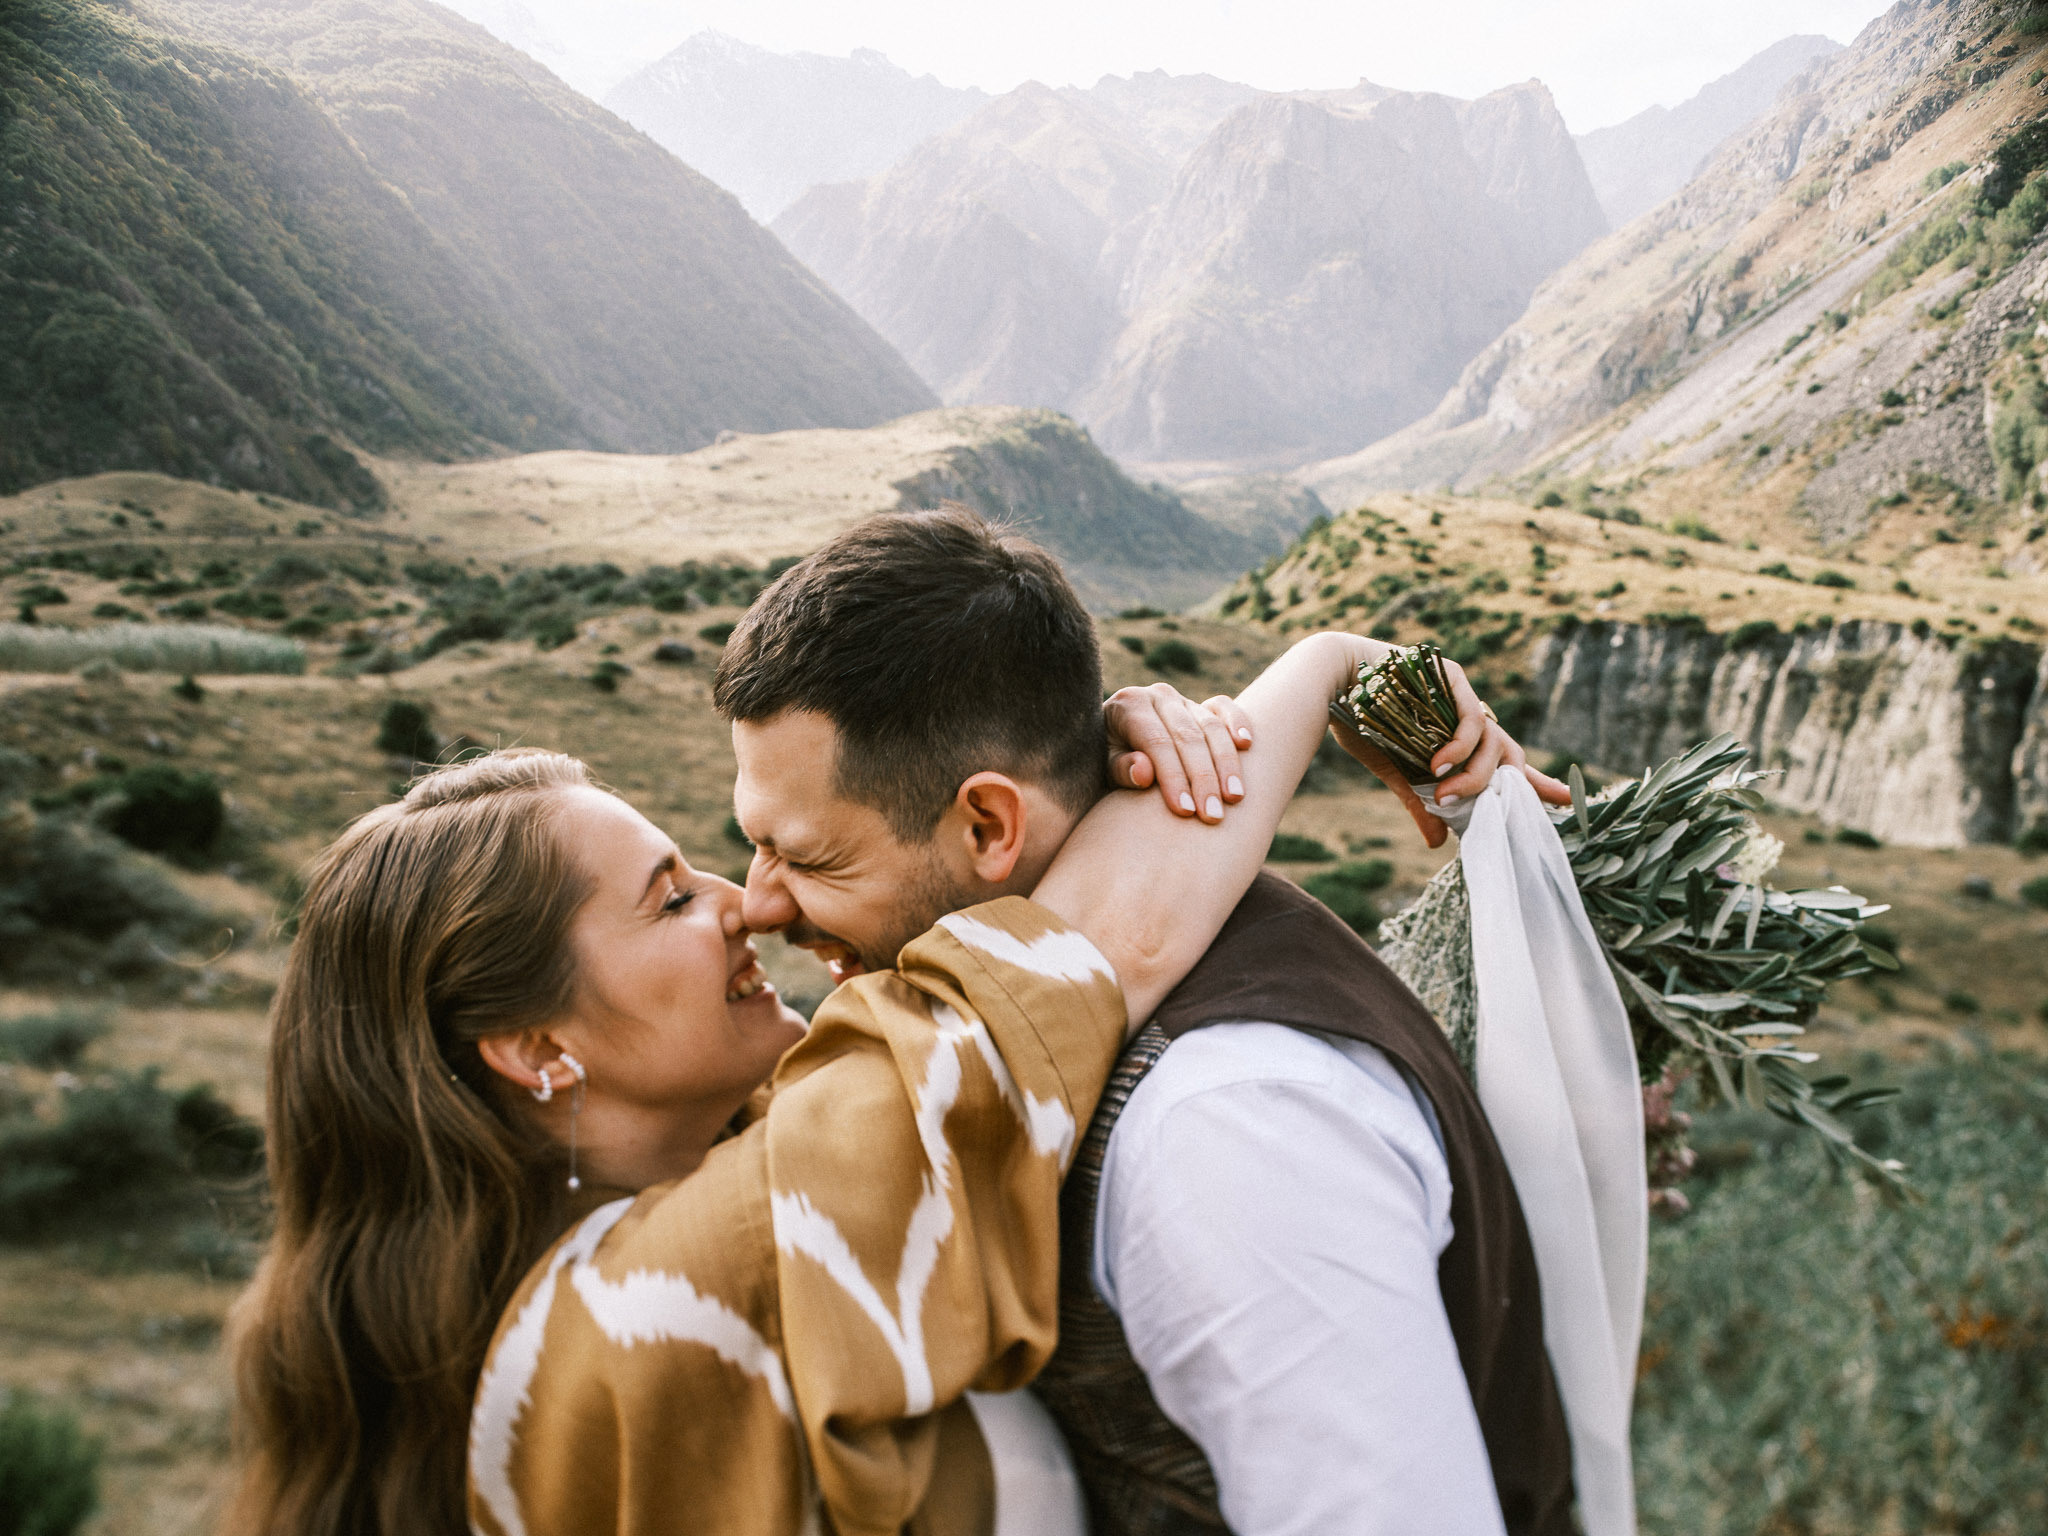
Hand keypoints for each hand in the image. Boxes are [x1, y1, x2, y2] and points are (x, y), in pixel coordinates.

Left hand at [1104, 682, 1254, 822]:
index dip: (1172, 777)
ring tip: (1234, 798)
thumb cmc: (1102, 764)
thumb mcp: (1102, 769)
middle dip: (1202, 778)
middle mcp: (1157, 696)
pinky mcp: (1200, 706)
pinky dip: (1238, 722)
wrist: (1109, 747)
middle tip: (1212, 815)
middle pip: (1187, 736)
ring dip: (1226, 764)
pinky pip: (1224, 708)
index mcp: (1128, 706)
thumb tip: (1144, 773)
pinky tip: (1247, 744)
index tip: (1184, 811)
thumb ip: (1120, 769)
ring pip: (1210, 727)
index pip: (1156, 742)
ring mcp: (1181, 700)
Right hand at [1329, 655, 1568, 849]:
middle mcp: (1467, 715)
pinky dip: (1460, 748)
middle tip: (1496, 814)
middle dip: (1510, 787)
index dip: (1537, 781)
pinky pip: (1471, 721)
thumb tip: (1438, 844)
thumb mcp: (1395, 772)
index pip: (1506, 762)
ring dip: (1473, 776)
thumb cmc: (1358, 723)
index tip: (1567, 800)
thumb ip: (1420, 803)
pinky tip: (1440, 765)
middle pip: (1508, 755)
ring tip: (1444, 794)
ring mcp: (1462, 695)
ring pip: (1492, 743)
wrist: (1329, 683)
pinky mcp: (1453, 678)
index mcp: (1459, 736)